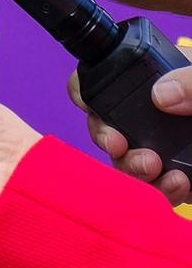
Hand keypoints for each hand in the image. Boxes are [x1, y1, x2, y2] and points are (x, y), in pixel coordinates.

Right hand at [63, 65, 191, 203]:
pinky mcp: (180, 176)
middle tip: (119, 147)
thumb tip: (160, 94)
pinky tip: (178, 184)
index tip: (87, 105)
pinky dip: (160, 190)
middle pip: (107, 123)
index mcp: (163, 78)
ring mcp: (165, 146)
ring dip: (130, 168)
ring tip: (156, 171)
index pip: (109, 77)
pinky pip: (154, 187)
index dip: (87, 88)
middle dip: (106, 138)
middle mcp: (157, 113)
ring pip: (125, 161)